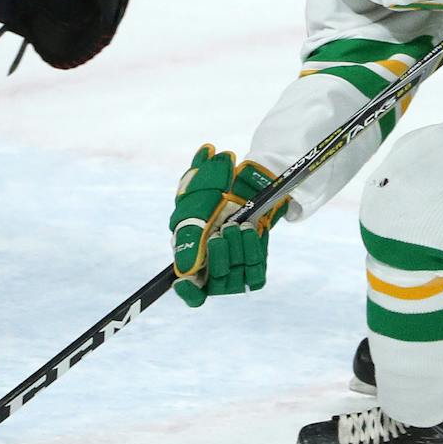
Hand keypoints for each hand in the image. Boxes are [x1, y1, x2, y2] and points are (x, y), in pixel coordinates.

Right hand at [170, 145, 283, 306]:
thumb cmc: (218, 190)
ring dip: (236, 249)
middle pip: (211, 279)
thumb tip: (207, 153)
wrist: (252, 195)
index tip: (187, 280)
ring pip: (234, 277)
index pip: (188, 289)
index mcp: (189, 255)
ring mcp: (234, 274)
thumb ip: (200, 174)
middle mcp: (210, 270)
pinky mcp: (255, 272)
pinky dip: (253, 251)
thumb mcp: (204, 181)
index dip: (187, 290)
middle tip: (225, 230)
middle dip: (217, 255)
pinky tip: (251, 231)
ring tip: (240, 225)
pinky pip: (255, 274)